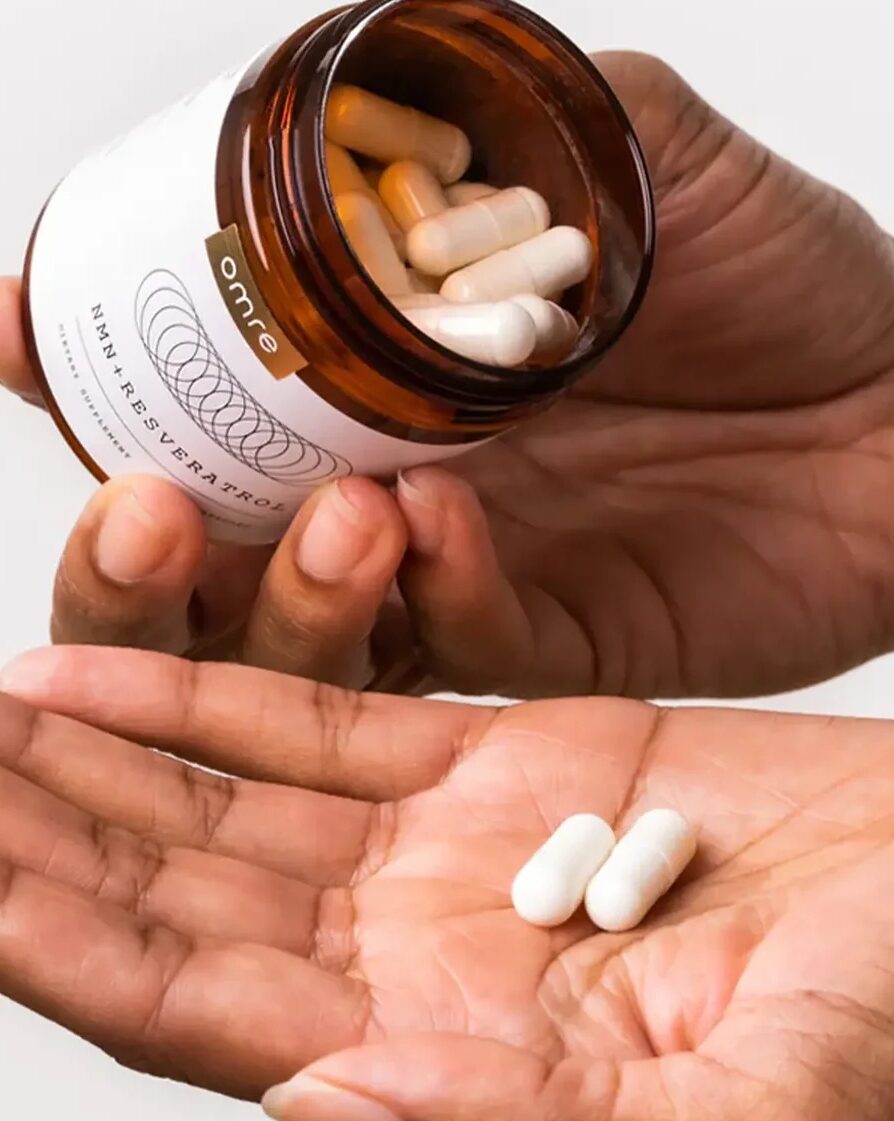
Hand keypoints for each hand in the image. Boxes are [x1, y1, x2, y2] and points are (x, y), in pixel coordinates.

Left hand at [1, 647, 892, 1120]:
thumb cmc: (889, 1031)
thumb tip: (328, 1103)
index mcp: (448, 1061)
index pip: (202, 1009)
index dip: (69, 944)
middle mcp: (415, 957)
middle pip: (181, 895)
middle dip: (49, 835)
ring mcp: (447, 847)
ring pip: (228, 799)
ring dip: (103, 754)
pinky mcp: (500, 753)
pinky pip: (323, 718)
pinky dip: (215, 688)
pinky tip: (108, 663)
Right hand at [7, 53, 893, 698]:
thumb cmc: (784, 275)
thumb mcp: (640, 151)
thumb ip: (511, 113)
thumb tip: (365, 70)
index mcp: (379, 371)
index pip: (196, 390)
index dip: (89, 367)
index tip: (23, 322)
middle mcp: (392, 482)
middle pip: (205, 556)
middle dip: (137, 545)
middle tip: (149, 498)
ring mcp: (461, 577)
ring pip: (299, 637)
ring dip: (280, 591)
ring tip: (345, 508)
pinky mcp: (547, 650)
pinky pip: (453, 651)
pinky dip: (432, 601)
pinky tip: (443, 539)